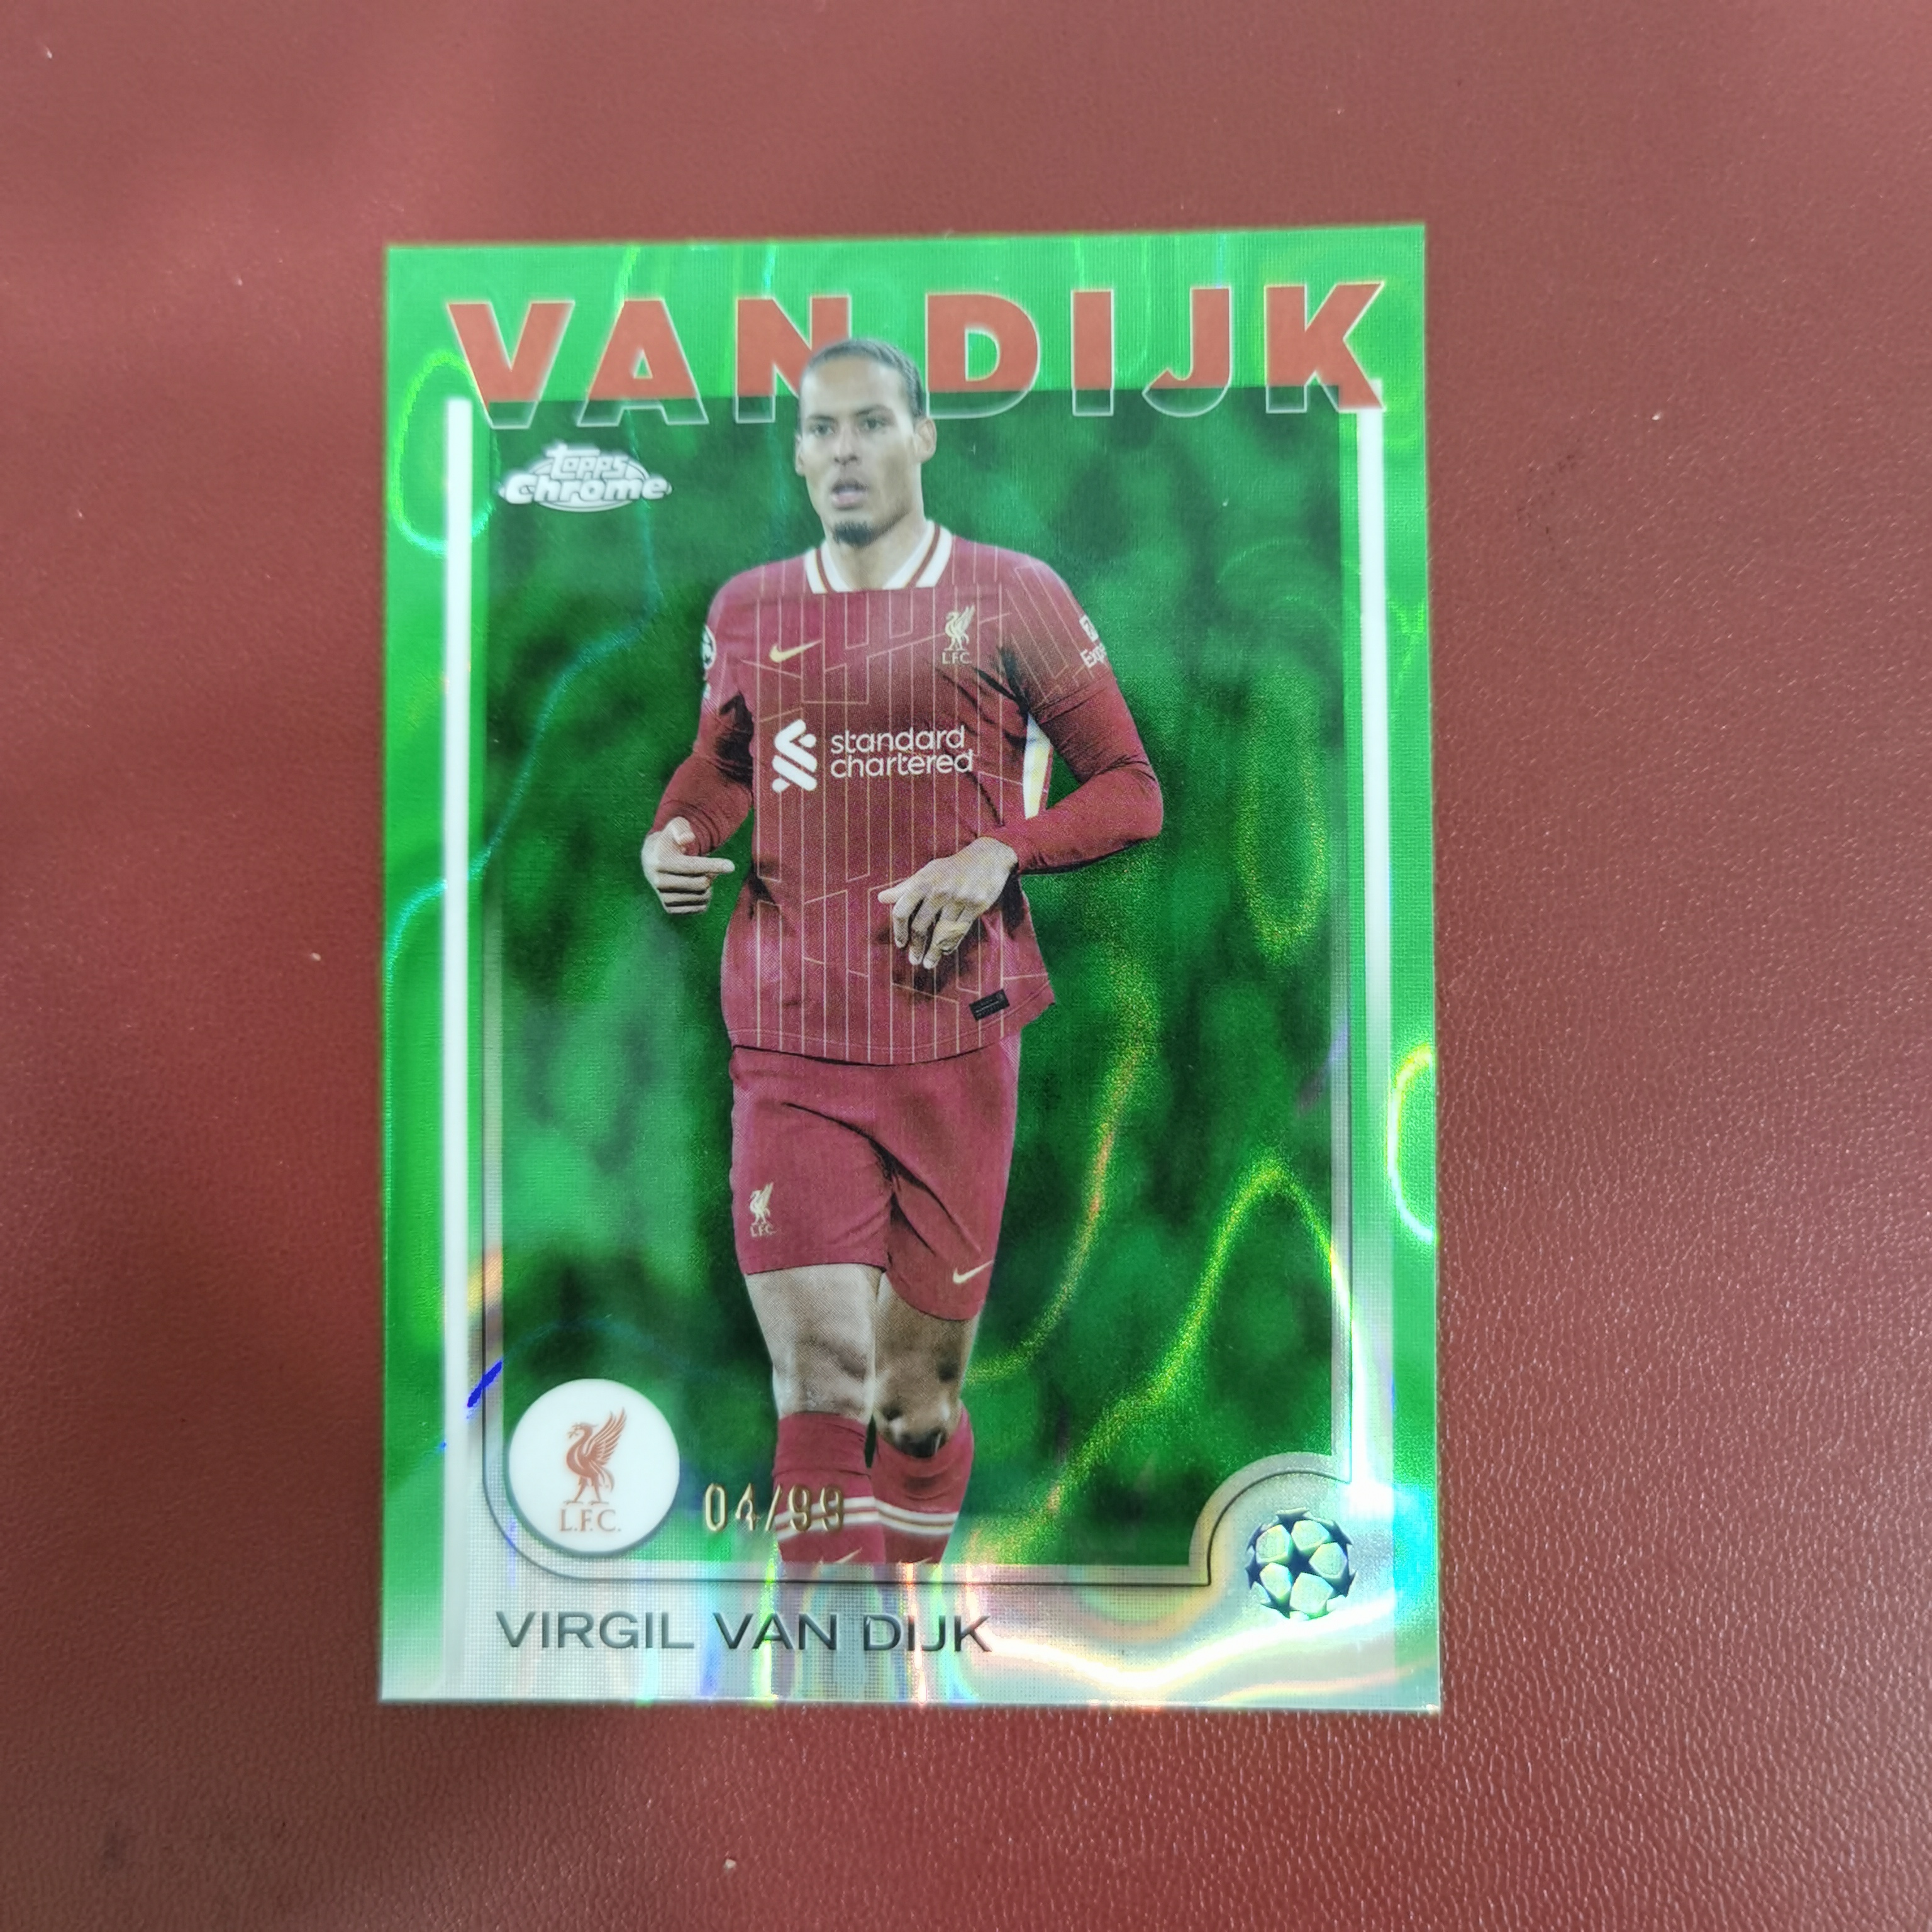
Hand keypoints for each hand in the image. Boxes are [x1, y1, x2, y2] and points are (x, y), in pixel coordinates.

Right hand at [642, 818, 733, 915]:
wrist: (652, 860)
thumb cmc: (671, 840)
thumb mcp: (675, 827)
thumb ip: (681, 828)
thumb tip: (687, 838)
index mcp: (660, 861)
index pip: (691, 866)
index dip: (714, 866)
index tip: (731, 866)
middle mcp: (658, 881)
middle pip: (701, 884)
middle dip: (712, 875)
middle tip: (712, 868)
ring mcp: (663, 897)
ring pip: (701, 897)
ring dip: (709, 887)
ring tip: (702, 875)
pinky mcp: (670, 908)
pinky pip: (699, 908)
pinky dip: (704, 898)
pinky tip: (698, 887)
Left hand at [876, 837, 1016, 969]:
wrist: (987, 857)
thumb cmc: (953, 867)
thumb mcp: (927, 872)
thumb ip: (905, 887)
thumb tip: (881, 898)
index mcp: (923, 881)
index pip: (902, 910)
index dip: (899, 929)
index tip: (900, 943)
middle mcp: (939, 891)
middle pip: (921, 925)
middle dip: (916, 946)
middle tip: (913, 960)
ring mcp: (958, 899)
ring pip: (941, 932)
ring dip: (933, 951)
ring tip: (928, 964)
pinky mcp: (975, 906)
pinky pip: (960, 930)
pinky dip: (951, 944)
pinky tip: (945, 952)